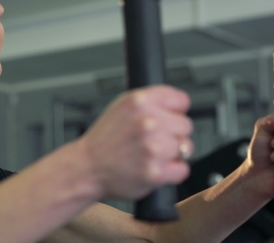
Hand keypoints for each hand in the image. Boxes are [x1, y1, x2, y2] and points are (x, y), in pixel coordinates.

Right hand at [79, 85, 193, 199]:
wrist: (88, 166)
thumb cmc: (104, 139)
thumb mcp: (122, 106)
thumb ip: (151, 101)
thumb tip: (178, 104)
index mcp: (140, 101)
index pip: (181, 100)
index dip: (175, 111)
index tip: (169, 118)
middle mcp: (148, 122)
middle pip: (186, 125)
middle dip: (173, 133)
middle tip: (155, 140)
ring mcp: (153, 148)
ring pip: (186, 148)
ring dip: (173, 153)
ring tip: (153, 155)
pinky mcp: (155, 172)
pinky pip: (183, 169)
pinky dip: (173, 171)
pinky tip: (156, 167)